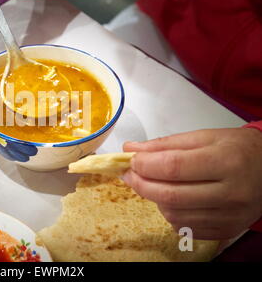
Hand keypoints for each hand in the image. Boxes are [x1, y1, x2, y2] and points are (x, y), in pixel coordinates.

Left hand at [123, 128, 261, 239]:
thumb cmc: (237, 150)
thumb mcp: (204, 137)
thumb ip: (165, 144)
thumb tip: (131, 149)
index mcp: (226, 161)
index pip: (173, 167)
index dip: (144, 164)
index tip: (130, 160)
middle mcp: (231, 193)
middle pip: (170, 195)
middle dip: (141, 184)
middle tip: (130, 174)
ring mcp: (229, 216)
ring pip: (173, 215)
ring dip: (155, 199)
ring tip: (157, 184)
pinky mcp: (226, 230)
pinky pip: (184, 227)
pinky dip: (170, 213)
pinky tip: (174, 199)